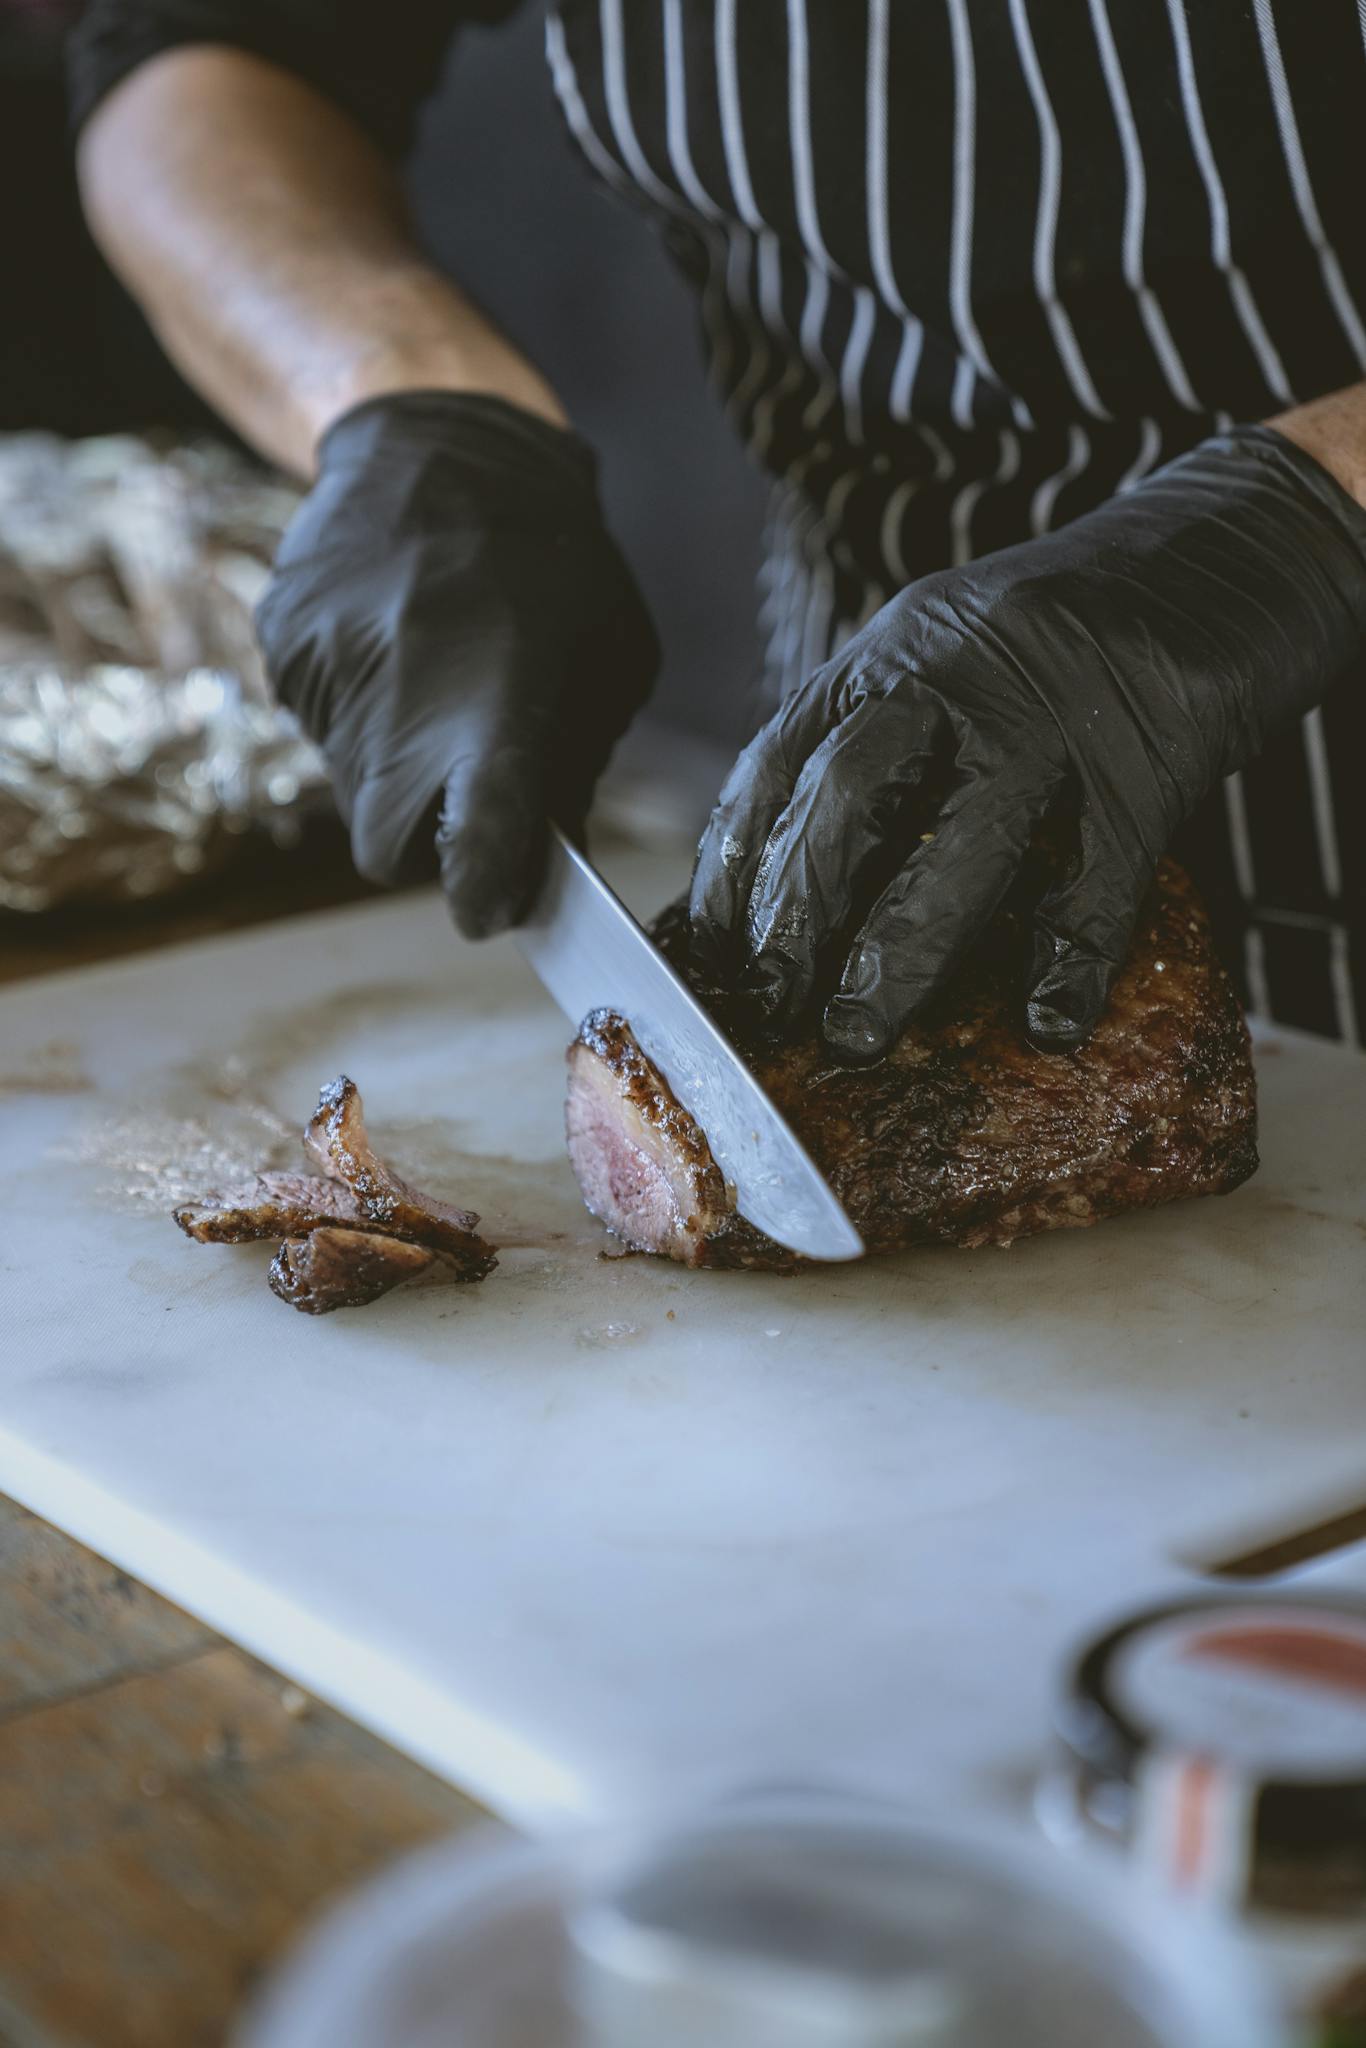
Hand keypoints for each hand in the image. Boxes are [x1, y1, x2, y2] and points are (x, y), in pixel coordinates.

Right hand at [257, 391, 658, 935]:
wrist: (438, 442)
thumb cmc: (550, 559)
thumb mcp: (608, 659)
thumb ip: (575, 767)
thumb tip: (544, 861)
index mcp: (497, 697)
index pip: (477, 830)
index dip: (479, 887)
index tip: (486, 910)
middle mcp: (401, 689)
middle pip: (383, 848)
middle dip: (420, 846)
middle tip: (459, 796)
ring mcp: (328, 669)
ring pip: (350, 788)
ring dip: (392, 769)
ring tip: (433, 681)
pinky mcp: (283, 648)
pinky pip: (321, 727)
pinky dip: (359, 715)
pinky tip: (393, 648)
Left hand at [691, 426, 1365, 1059]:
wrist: (1228, 549)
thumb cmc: (1068, 631)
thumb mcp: (947, 650)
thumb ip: (877, 740)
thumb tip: (785, 884)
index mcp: (900, 647)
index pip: (785, 757)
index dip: (734, 863)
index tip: (706, 951)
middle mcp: (967, 670)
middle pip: (855, 790)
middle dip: (796, 909)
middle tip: (768, 1003)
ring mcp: (1064, 715)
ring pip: (967, 838)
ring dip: (902, 948)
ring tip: (858, 1034)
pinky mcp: (1156, 764)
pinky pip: (1103, 877)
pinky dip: (1069, 959)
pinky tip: (1044, 1022)